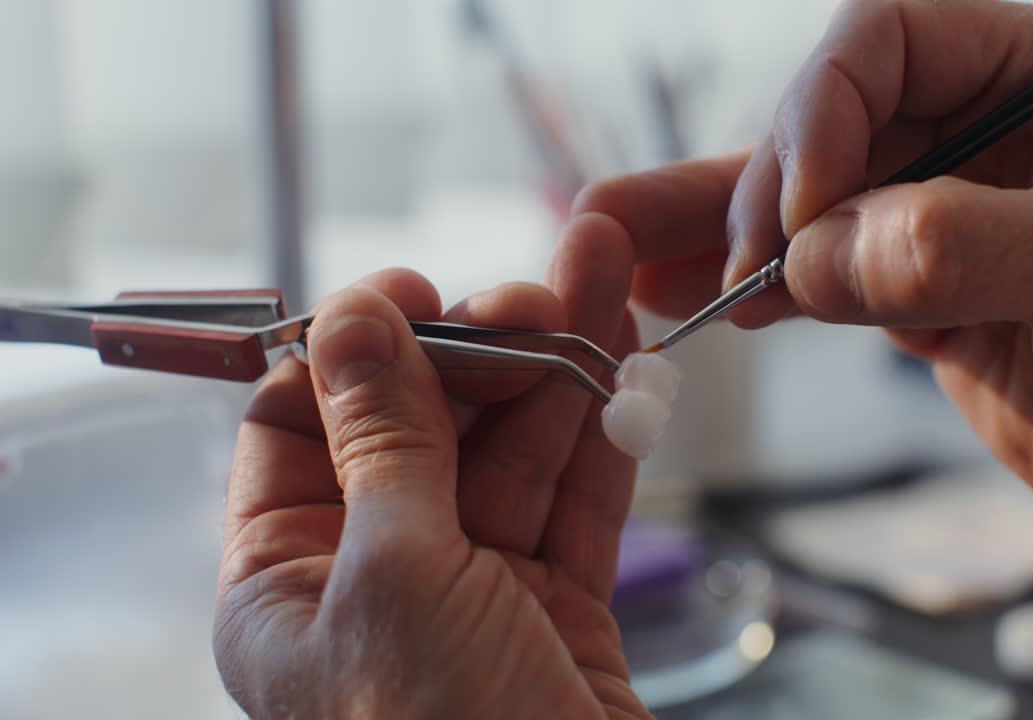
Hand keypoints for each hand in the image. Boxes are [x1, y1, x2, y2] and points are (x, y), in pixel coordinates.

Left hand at [213, 214, 649, 717]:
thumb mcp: (396, 581)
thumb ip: (385, 444)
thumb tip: (354, 324)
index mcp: (286, 585)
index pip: (297, 430)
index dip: (352, 352)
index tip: (412, 291)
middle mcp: (374, 581)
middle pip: (420, 430)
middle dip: (479, 350)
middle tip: (535, 294)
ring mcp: (472, 593)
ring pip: (510, 454)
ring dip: (555, 369)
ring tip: (598, 281)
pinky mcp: (558, 608)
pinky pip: (576, 501)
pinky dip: (603, 434)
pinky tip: (624, 359)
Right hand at [576, 0, 1032, 606]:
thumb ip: (968, 244)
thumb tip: (823, 253)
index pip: (889, 38)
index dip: (823, 108)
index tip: (801, 213)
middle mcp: (980, 128)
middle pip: (822, 118)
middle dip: (759, 187)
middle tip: (732, 268)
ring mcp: (937, 210)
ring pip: (798, 199)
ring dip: (713, 228)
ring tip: (623, 255)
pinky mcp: (910, 287)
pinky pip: (808, 272)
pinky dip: (746, 288)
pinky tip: (687, 304)